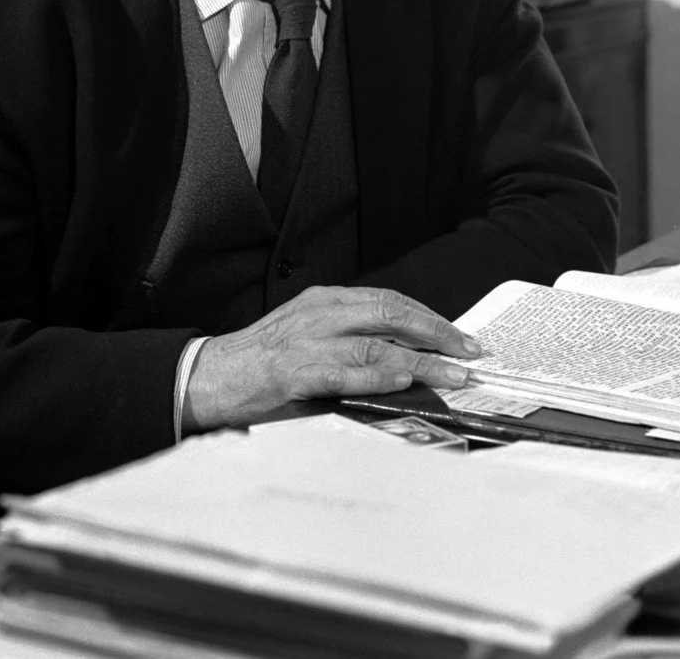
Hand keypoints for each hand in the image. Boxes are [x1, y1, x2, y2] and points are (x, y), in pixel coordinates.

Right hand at [183, 285, 480, 431]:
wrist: (209, 376)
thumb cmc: (260, 361)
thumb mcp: (307, 335)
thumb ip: (348, 341)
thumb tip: (402, 362)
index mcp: (325, 301)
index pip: (389, 300)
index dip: (428, 317)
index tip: (458, 336)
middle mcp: (320, 313)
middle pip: (391, 313)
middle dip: (437, 332)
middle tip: (470, 351)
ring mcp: (308, 342)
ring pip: (377, 343)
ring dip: (422, 359)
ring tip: (454, 374)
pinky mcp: (294, 372)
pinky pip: (345, 371)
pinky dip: (378, 374)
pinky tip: (403, 379)